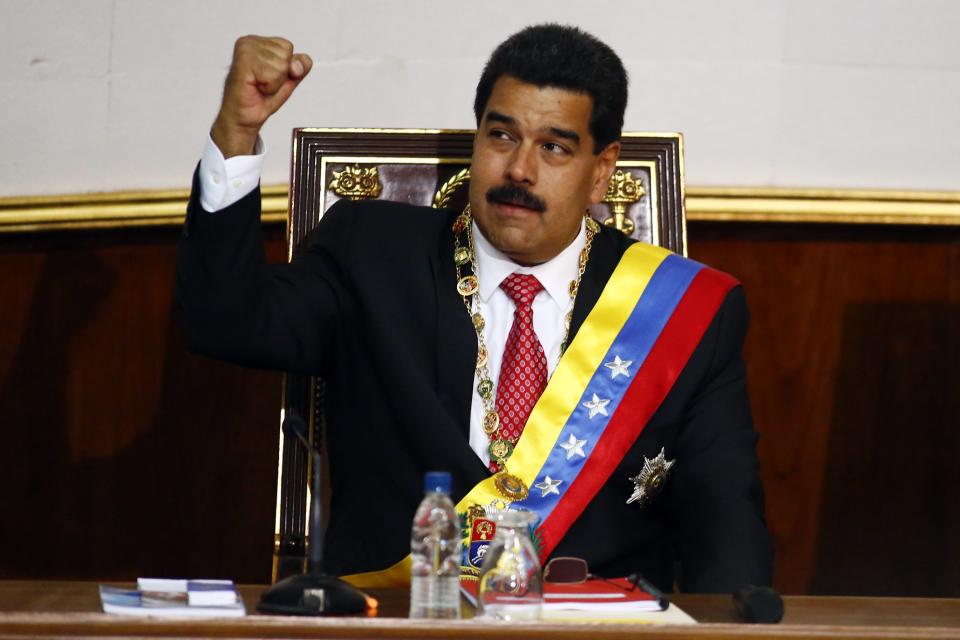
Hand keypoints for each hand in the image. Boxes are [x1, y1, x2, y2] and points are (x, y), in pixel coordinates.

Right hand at [211, 35, 312, 157]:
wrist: (243, 118)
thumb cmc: (260, 98)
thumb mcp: (288, 80)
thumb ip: (299, 67)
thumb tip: (300, 64)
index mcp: (258, 42)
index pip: (288, 47)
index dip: (285, 69)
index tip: (268, 78)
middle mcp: (249, 42)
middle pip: (287, 54)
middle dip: (280, 76)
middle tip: (263, 84)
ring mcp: (245, 49)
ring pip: (282, 65)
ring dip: (273, 83)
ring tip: (259, 86)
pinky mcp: (243, 62)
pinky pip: (273, 74)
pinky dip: (269, 87)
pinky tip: (256, 87)